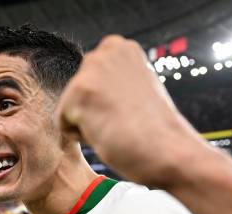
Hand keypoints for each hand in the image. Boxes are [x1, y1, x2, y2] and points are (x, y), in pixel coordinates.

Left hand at [56, 35, 212, 187]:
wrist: (168, 149)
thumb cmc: (155, 128)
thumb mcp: (136, 88)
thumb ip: (114, 81)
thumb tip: (96, 90)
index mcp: (119, 47)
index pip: (89, 81)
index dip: (107, 104)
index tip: (130, 109)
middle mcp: (103, 52)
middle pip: (76, 94)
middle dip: (95, 111)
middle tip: (124, 119)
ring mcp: (91, 70)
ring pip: (69, 109)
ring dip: (89, 125)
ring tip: (117, 125)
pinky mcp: (79, 93)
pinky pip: (63, 124)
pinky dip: (83, 137)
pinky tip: (108, 132)